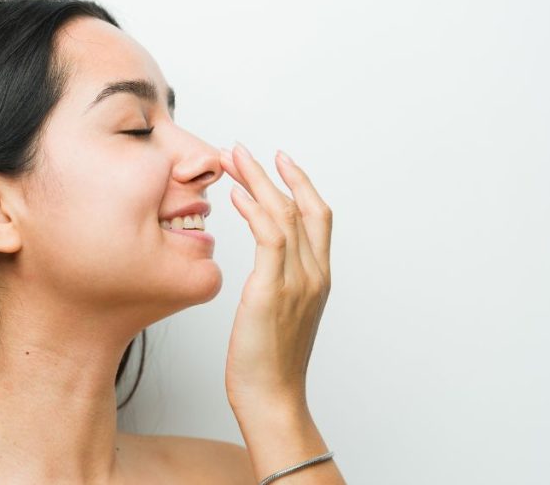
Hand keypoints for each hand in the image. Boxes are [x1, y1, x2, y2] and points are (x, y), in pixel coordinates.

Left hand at [219, 143, 332, 410]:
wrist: (272, 398)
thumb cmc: (267, 362)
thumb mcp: (279, 316)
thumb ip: (278, 286)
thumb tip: (264, 273)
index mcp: (319, 278)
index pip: (318, 217)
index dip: (300, 183)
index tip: (279, 160)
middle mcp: (315, 274)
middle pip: (304, 206)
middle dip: (274, 172)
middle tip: (243, 149)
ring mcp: (298, 282)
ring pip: (284, 214)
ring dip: (256, 181)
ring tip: (230, 160)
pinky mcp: (273, 291)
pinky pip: (269, 237)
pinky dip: (254, 210)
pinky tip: (234, 197)